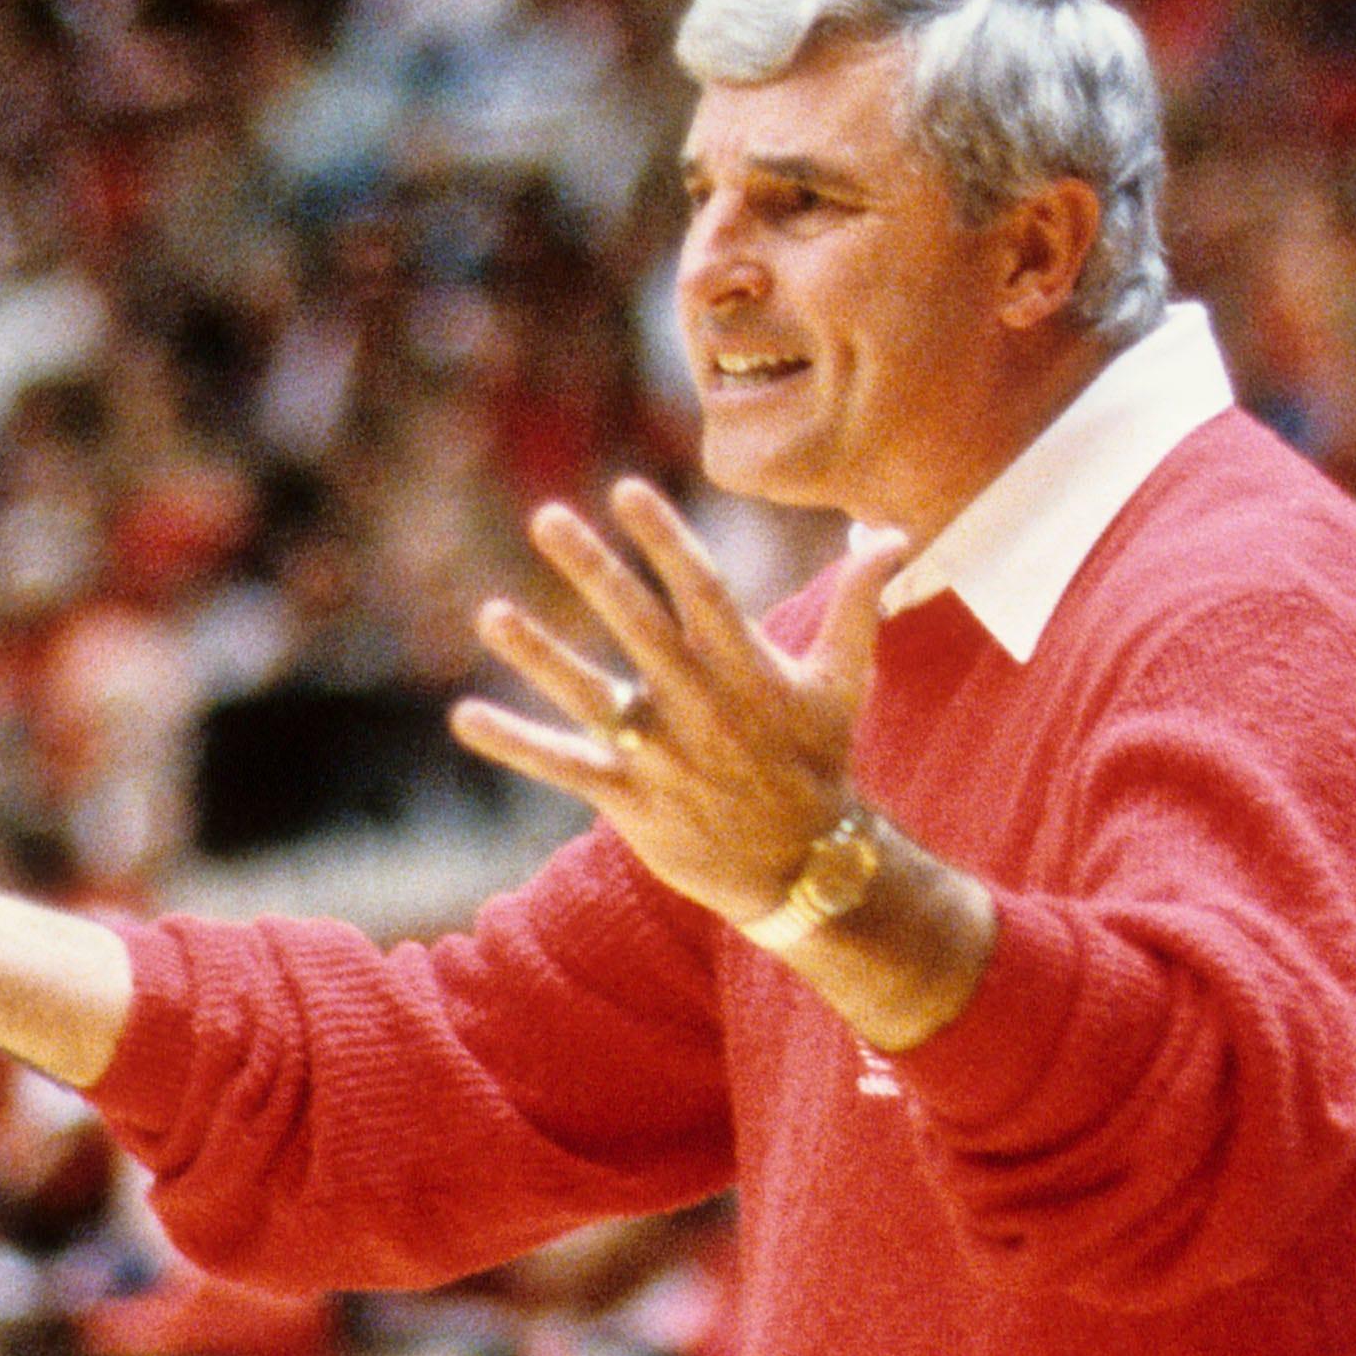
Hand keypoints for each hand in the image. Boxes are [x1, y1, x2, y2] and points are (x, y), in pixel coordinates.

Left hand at [452, 483, 903, 928]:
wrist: (806, 865)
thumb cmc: (818, 760)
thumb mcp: (844, 679)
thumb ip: (857, 601)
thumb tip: (890, 534)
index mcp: (745, 665)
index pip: (701, 587)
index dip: (665, 538)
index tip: (627, 490)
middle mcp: (699, 702)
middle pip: (639, 624)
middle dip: (593, 569)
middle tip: (547, 518)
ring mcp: (662, 752)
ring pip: (591, 695)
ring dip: (539, 654)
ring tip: (491, 614)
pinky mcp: (631, 798)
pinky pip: (564, 766)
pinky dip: (515, 744)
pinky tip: (465, 716)